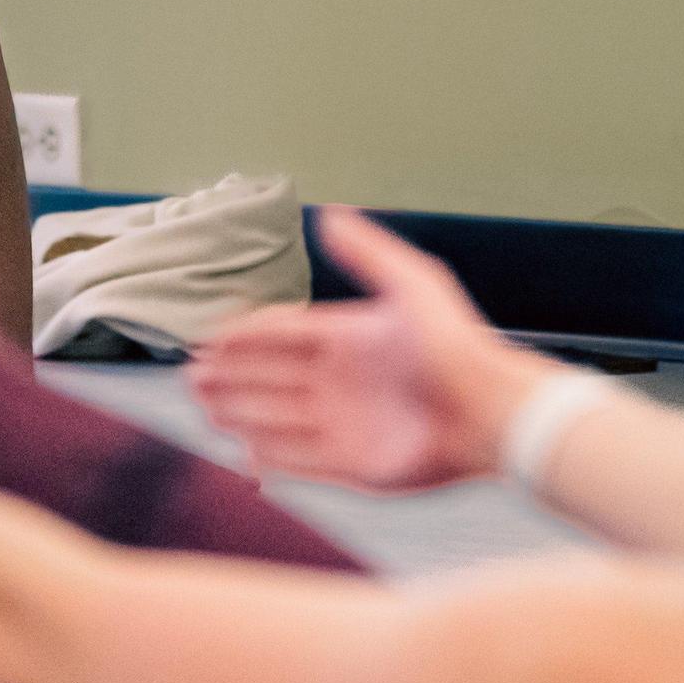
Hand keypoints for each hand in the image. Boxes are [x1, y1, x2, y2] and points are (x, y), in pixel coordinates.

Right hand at [192, 207, 556, 492]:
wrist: (492, 412)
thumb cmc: (458, 346)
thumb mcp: (414, 284)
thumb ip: (369, 252)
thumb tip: (331, 215)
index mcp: (350, 338)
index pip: (284, 334)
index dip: (246, 336)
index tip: (211, 336)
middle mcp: (343, 382)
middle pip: (271, 379)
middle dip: (230, 377)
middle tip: (191, 374)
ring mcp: (347, 425)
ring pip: (277, 420)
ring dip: (241, 415)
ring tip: (204, 408)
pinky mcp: (355, 468)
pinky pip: (300, 462)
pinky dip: (270, 458)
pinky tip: (243, 451)